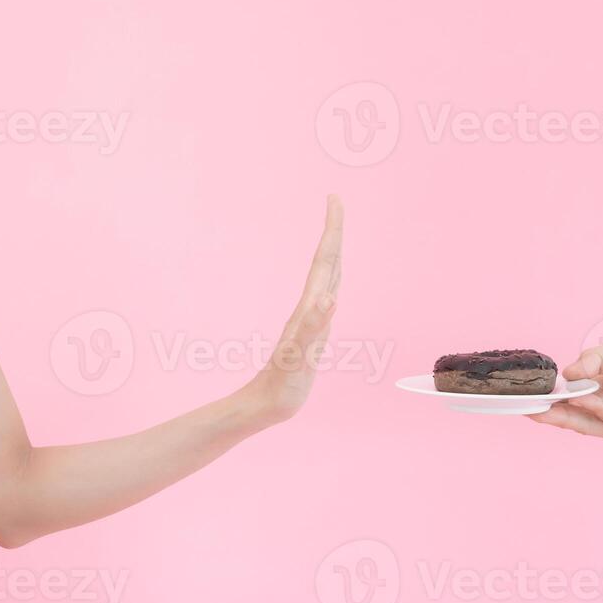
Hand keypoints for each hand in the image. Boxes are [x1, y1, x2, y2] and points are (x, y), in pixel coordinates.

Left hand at [242, 194, 342, 427]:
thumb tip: (329, 297)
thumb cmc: (281, 384)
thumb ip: (313, 326)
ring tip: (337, 233)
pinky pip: (326, 301)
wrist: (265, 404)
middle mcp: (311, 308)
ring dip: (334, 253)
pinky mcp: (312, 334)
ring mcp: (311, 320)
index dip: (332, 229)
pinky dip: (332, 286)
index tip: (335, 199)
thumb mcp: (298, 356)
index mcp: (309, 308)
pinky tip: (333, 286)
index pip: (325, 260)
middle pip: (326, 261)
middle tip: (337, 201)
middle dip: (334, 231)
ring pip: (326, 278)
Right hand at [527, 335, 602, 443]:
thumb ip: (597, 359)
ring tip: (540, 410)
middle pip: (574, 416)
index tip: (528, 392)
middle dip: (549, 413)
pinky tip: (586, 397)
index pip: (572, 396)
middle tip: (524, 408)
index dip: (551, 395)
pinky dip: (599, 410)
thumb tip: (568, 373)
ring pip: (589, 424)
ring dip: (565, 417)